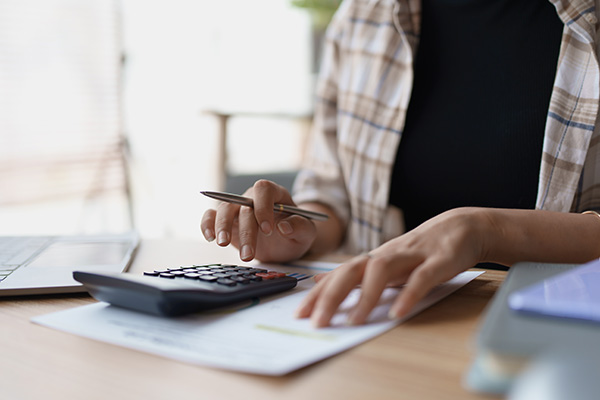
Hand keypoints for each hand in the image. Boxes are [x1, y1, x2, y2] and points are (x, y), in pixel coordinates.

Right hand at [200, 180, 317, 262]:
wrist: (286, 243)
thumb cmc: (296, 233)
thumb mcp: (306, 233)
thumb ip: (300, 227)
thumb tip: (284, 226)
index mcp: (276, 195)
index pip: (264, 190)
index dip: (263, 206)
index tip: (268, 229)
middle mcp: (254, 198)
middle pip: (244, 205)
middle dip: (245, 231)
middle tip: (248, 254)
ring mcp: (239, 209)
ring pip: (225, 209)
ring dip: (222, 227)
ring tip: (222, 244)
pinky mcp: (227, 221)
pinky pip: (211, 216)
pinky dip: (207, 224)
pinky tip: (210, 237)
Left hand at [295, 207, 490, 326]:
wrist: (461, 227)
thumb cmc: (420, 250)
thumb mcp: (383, 262)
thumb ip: (353, 274)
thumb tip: (318, 281)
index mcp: (373, 259)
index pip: (338, 275)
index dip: (318, 294)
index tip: (299, 315)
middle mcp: (386, 255)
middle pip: (352, 271)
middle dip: (331, 296)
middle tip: (317, 322)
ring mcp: (411, 256)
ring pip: (381, 271)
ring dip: (366, 297)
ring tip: (353, 323)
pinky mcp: (438, 261)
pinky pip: (421, 278)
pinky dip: (408, 294)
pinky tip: (398, 313)